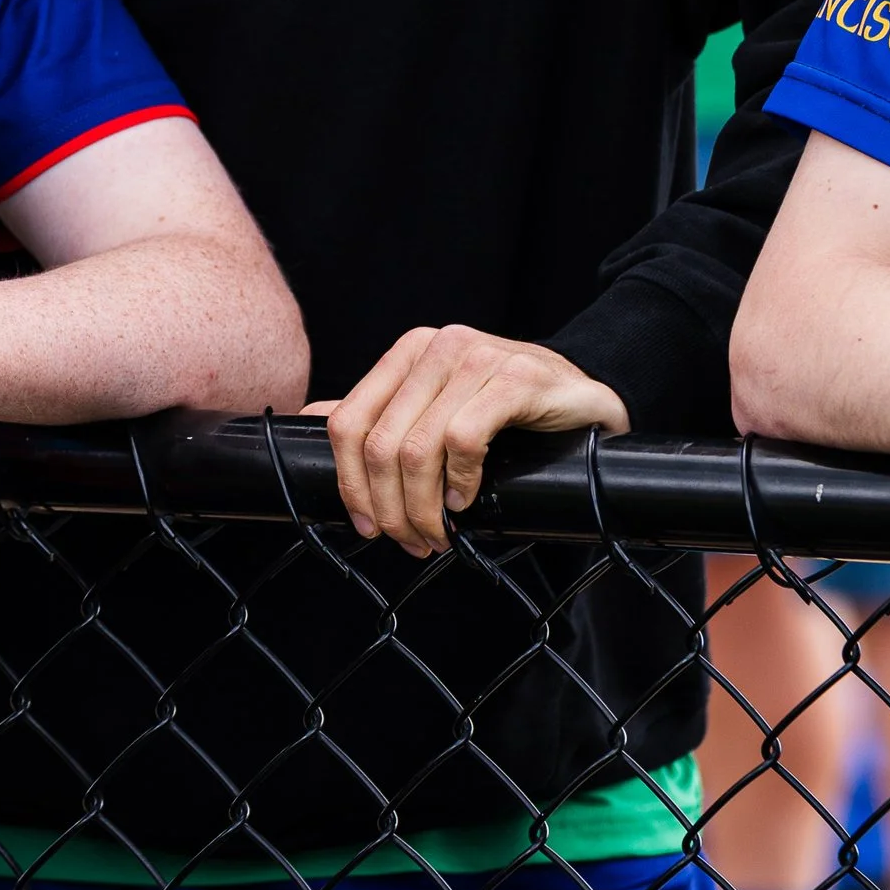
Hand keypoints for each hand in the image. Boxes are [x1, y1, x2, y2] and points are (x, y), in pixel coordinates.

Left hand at [322, 324, 626, 556]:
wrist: (584, 393)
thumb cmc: (506, 409)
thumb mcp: (437, 409)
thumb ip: (379, 414)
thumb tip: (305, 418)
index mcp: (405, 353)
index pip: (347, 422)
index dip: (349, 483)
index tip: (367, 527)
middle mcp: (435, 347)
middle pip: (380, 444)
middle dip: (390, 508)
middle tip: (413, 543)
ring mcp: (475, 356)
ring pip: (417, 448)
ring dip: (425, 508)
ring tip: (441, 534)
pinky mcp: (517, 377)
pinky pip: (465, 438)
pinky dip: (461, 482)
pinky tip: (469, 501)